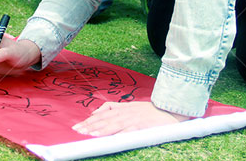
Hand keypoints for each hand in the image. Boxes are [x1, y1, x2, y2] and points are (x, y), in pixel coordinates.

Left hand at [72, 101, 190, 135]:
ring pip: (114, 125)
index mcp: (121, 109)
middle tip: (77, 131)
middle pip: (104, 120)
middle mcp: (125, 113)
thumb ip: (112, 108)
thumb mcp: (128, 106)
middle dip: (90, 126)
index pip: (101, 115)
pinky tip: (112, 138)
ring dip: (101, 130)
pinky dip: (120, 134)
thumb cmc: (148, 110)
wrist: (168, 109)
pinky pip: (129, 131)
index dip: (88, 121)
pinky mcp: (142, 126)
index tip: (76, 127)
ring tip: (89, 135)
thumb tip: (95, 112)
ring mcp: (133, 119)